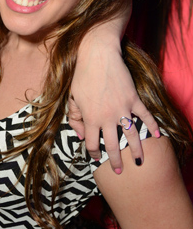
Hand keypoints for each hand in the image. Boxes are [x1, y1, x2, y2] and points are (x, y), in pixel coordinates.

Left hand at [71, 27, 159, 172]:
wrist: (98, 56)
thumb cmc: (82, 77)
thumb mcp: (72, 98)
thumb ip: (75, 118)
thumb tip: (79, 135)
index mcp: (90, 118)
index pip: (91, 143)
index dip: (94, 153)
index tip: (97, 158)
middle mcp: (106, 117)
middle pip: (112, 145)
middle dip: (115, 160)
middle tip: (120, 171)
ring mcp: (122, 109)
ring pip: (131, 135)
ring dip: (136, 150)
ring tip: (138, 162)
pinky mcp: (133, 99)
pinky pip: (144, 116)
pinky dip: (151, 126)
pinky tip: (156, 136)